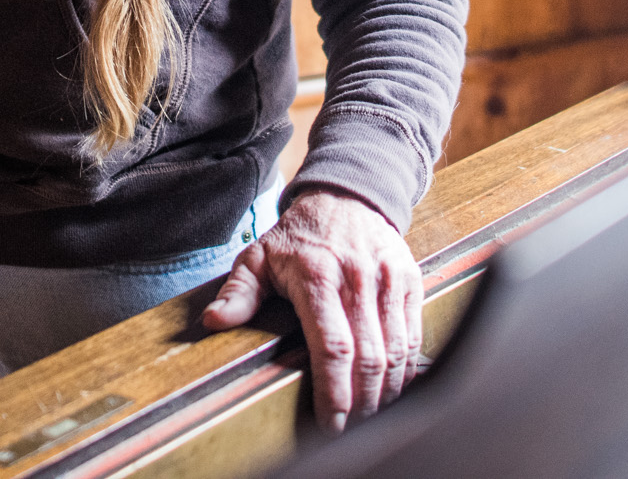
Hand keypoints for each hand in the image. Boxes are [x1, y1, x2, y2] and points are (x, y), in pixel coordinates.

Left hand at [200, 188, 422, 432]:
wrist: (346, 196)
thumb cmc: (298, 237)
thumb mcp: (259, 256)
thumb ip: (238, 291)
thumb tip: (213, 322)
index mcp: (317, 275)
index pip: (332, 346)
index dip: (334, 391)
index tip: (329, 424)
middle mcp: (357, 278)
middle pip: (368, 357)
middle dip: (361, 404)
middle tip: (350, 431)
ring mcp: (388, 280)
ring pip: (396, 351)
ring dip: (386, 393)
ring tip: (370, 419)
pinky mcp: (410, 282)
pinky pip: (414, 336)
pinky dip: (407, 370)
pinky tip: (393, 391)